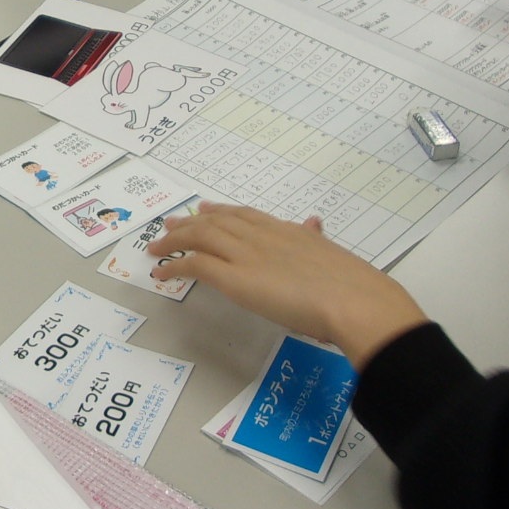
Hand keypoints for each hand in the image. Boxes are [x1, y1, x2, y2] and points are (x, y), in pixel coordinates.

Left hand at [148, 203, 427, 369]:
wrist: (351, 299)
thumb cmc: (351, 286)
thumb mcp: (331, 253)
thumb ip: (315, 239)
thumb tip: (314, 223)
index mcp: (287, 231)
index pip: (246, 215)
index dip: (223, 212)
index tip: (207, 209)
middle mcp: (262, 236)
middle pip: (217, 222)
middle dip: (191, 222)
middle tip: (171, 224)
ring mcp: (246, 255)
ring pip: (201, 237)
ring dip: (176, 240)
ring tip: (157, 245)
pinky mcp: (235, 278)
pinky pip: (196, 265)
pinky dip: (175, 266)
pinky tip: (162, 273)